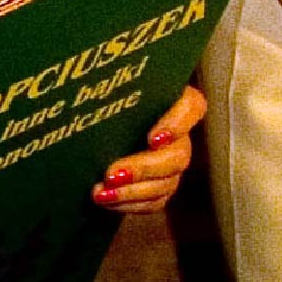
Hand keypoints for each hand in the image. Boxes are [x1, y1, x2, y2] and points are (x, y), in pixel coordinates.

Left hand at [93, 88, 206, 212]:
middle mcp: (180, 134)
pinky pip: (156, 201)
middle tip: (111, 174)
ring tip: (101, 193)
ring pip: (166, 182)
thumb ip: (112, 82)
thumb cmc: (106, 94)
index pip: (192, 106)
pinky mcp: (162, 185)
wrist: (99, 121)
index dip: (177, 124)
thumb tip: (90, 77)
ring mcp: (173, 161)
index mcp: (174, 100)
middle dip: (143, 168)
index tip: (153, 138)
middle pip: (177, 155)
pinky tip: (108, 201)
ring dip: (133, 191)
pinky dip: (131, 204)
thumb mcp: (110, 84)